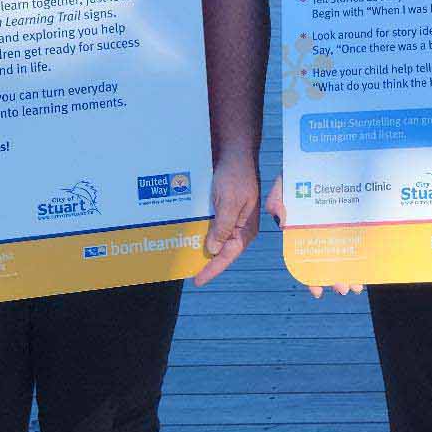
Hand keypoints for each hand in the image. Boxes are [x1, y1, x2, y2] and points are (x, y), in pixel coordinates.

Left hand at [191, 153, 260, 286]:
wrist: (233, 151)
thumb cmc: (236, 174)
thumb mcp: (230, 201)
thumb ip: (223, 227)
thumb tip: (213, 249)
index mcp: (246, 228)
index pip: (228, 255)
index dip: (213, 269)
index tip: (198, 280)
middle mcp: (239, 226)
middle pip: (221, 251)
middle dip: (206, 261)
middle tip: (189, 272)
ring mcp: (230, 218)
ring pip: (214, 239)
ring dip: (201, 246)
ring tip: (185, 258)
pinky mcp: (221, 209)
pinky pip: (210, 226)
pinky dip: (199, 231)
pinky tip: (187, 235)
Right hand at [264, 172, 361, 297]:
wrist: (322, 153)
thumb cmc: (299, 171)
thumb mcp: (284, 182)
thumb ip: (278, 198)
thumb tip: (283, 222)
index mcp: (304, 227)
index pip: (305, 257)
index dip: (310, 275)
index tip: (317, 291)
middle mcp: (321, 229)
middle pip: (327, 259)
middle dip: (335, 277)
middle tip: (343, 289)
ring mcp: (339, 224)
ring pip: (344, 253)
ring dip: (350, 271)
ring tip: (356, 286)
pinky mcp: (355, 216)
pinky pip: (359, 238)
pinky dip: (363, 253)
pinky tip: (368, 266)